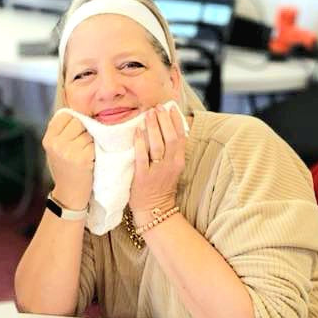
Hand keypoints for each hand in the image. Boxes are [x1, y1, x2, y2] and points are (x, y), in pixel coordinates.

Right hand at [43, 111, 94, 209]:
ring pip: (88, 132)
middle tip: (84, 144)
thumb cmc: (66, 169)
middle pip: (78, 121)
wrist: (69, 194)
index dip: (76, 120)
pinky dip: (96, 150)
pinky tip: (90, 159)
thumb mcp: (56, 148)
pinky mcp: (82, 158)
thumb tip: (82, 109)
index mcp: (48, 138)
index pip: (65, 115)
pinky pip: (94, 144)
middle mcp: (56, 143)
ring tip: (86, 153)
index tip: (79, 130)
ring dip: (92, 140)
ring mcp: (68, 151)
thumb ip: (63, 131)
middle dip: (85, 129)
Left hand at [129, 104, 186, 224]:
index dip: (176, 121)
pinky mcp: (143, 177)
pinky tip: (136, 132)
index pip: (181, 136)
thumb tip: (166, 127)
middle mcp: (170, 165)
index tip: (170, 108)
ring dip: (153, 128)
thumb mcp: (172, 167)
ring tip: (148, 114)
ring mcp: (157, 171)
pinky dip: (140, 143)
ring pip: (158, 145)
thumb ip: (171, 150)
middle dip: (164, 121)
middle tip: (157, 108)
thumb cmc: (161, 185)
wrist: (155, 210)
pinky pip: (142, 157)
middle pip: (171, 138)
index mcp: (179, 161)